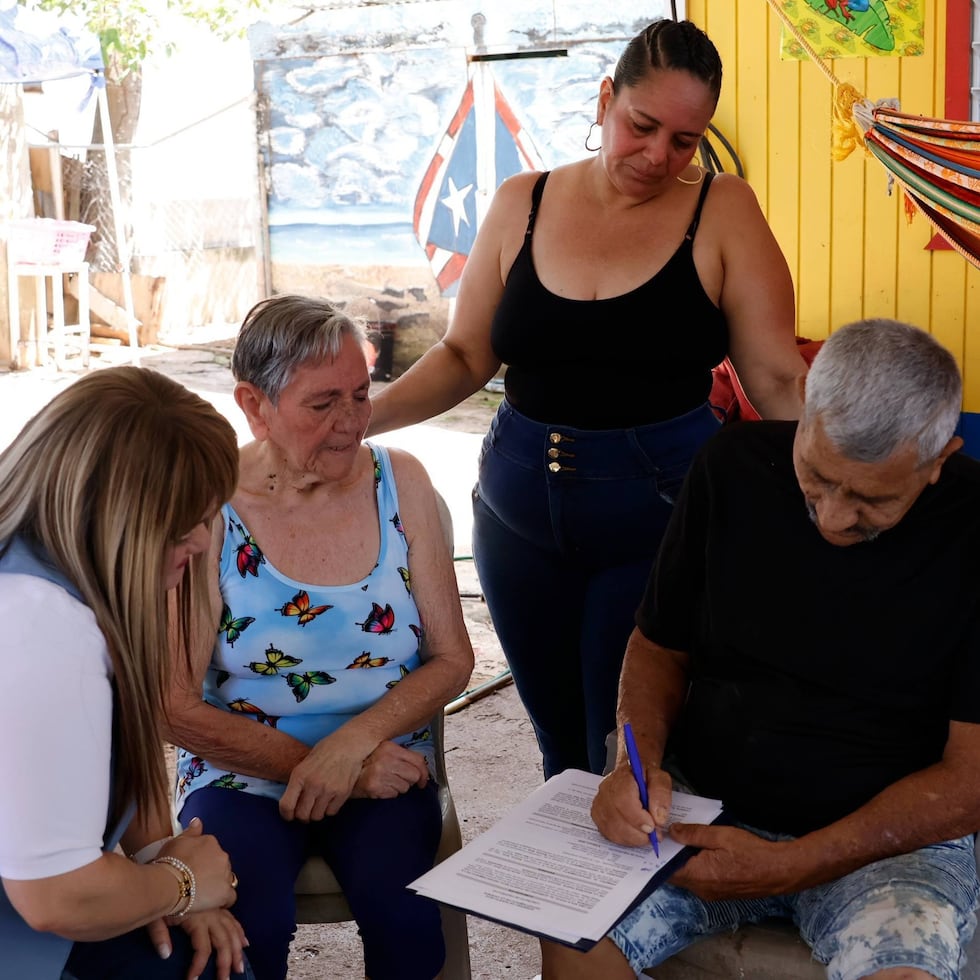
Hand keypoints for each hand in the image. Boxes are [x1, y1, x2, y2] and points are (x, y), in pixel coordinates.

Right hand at [158, 817, 237, 912]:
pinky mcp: (225, 892)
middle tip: (196, 882)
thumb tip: (198, 822)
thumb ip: (190, 832)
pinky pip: (230, 897)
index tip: (194, 868)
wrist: (167, 884)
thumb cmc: (168, 863)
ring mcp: (225, 874)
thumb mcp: (176, 841)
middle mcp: (221, 855)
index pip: (212, 850)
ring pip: (226, 879)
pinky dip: (223, 900)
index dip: (203, 861)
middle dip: (211, 872)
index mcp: (210, 842)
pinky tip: (212, 903)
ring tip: (202, 893)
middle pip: (220, 864)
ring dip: (217, 884)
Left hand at [280, 728, 378, 821]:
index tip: (289, 816)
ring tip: (319, 804)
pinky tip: (330, 799)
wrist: (349, 744)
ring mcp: (328, 790)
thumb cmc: (326, 751)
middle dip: (303, 816)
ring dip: (317, 813)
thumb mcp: (305, 763)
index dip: (286, 815)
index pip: (286, 805)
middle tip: (306, 811)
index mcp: (299, 775)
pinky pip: (331, 812)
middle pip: (302, 815)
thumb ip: (298, 783)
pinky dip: (329, 809)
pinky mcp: (342, 793)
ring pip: (317, 816)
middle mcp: (313, 784)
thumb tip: (292, 804)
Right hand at [350, 741, 429, 797]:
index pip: (418, 760)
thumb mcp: (383, 751)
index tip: (423, 780)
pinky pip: (394, 794)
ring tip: (386, 782)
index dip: (424, 773)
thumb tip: (420, 767)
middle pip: (414, 775)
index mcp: (390, 747)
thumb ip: (400, 755)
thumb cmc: (365, 763)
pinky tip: (380, 787)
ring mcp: (380, 773)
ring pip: (404, 787)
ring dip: (398, 787)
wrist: (341, 772)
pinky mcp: (375, 787)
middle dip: (409, 780)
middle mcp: (386, 759)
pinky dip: (389, 793)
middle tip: (399, 780)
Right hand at [592, 764, 671, 846]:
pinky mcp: (598, 815)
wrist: (634, 775)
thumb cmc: (646, 777)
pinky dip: (625, 839)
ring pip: (611, 829)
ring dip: (633, 838)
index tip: (652, 826)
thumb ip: (661, 794)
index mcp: (622, 776)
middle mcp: (606, 789)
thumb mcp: (660, 778)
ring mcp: (600, 803)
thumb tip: (658, 818)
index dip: (636, 818)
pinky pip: (609, 834)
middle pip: (615, 817)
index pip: (622, 799)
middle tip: (654, 835)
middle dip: (637, 832)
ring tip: (647, 835)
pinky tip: (636, 835)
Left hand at [667, 823, 799, 899]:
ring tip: (681, 838)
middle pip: (676, 875)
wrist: (780, 871)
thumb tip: (671, 832)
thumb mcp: (720, 835)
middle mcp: (702, 890)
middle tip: (665, 835)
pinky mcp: (721, 892)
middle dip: (670, 857)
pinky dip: (695, 866)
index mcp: (700, 876)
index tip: (653, 840)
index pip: (667, 871)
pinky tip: (698, 849)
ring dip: (683, 860)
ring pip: (688, 877)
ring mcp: (712, 893)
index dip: (658, 857)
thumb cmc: (752, 852)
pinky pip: (700, 879)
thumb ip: (694, 834)